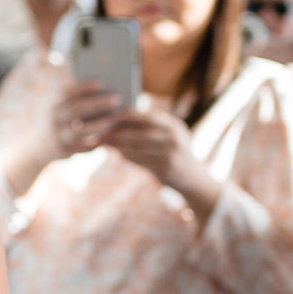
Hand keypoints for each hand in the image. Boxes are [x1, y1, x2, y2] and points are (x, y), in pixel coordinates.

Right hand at [47, 80, 122, 158]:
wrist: (39, 147)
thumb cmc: (59, 120)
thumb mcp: (62, 107)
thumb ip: (78, 100)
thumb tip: (105, 91)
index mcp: (54, 103)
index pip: (67, 92)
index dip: (83, 87)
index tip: (101, 82)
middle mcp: (55, 118)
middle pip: (76, 109)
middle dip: (97, 103)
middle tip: (117, 98)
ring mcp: (59, 135)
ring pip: (79, 131)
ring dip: (98, 125)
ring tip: (114, 120)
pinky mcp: (64, 150)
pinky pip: (82, 146)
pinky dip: (94, 142)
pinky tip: (107, 136)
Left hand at [103, 108, 220, 216]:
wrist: (193, 179)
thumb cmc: (173, 153)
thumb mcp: (168, 136)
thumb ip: (149, 127)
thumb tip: (119, 118)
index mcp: (173, 124)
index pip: (145, 115)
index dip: (125, 115)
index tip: (108, 114)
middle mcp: (173, 136)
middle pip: (138, 130)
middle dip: (117, 130)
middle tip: (99, 129)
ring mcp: (170, 152)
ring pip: (136, 146)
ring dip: (118, 144)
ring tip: (104, 141)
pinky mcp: (165, 167)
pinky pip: (140, 160)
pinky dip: (126, 156)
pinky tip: (116, 153)